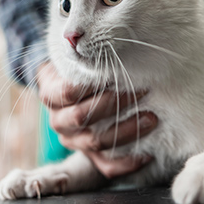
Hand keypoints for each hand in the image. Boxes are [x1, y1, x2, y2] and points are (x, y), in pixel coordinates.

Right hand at [37, 62, 157, 177]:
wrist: (66, 93)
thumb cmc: (76, 72)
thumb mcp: (72, 61)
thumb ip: (83, 57)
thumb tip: (101, 37)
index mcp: (52, 95)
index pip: (68, 92)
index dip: (93, 84)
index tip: (120, 72)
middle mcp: (59, 121)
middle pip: (82, 117)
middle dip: (115, 104)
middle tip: (143, 91)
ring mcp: (73, 141)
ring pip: (95, 143)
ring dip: (126, 131)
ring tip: (152, 118)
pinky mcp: (88, 156)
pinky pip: (105, 166)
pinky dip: (126, 163)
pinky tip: (146, 154)